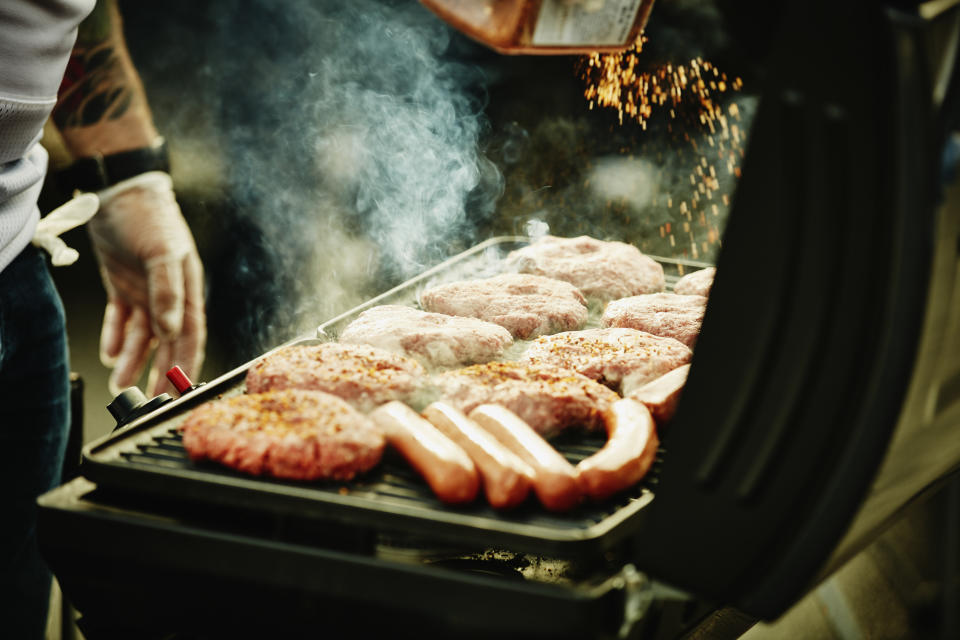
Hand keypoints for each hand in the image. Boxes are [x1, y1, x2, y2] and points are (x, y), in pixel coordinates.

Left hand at [88, 171, 205, 395]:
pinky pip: (121, 319)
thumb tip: (170, 331)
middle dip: (161, 372)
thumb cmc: (151, 217)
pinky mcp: (123, 286)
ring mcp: (146, 292)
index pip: (190, 335)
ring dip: (134, 360)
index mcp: (187, 289)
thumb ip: (168, 292)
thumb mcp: (163, 252)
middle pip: (168, 342)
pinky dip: (116, 337)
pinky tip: (111, 354)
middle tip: (151, 400)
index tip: (182, 388)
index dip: (187, 363)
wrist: (120, 192)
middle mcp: (169, 296)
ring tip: (122, 384)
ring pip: (142, 336)